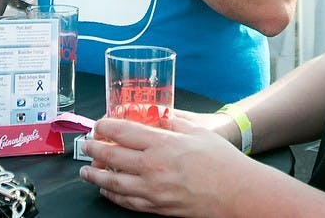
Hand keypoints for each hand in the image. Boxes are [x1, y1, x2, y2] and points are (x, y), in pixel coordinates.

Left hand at [79, 116, 248, 216]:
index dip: (106, 126)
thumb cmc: (222, 161)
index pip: (123, 132)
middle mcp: (153, 168)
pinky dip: (112, 196)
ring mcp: (153, 191)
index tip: (99, 124)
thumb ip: (174, 123)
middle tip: (86, 145)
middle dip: (94, 149)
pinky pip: (127, 202)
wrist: (238, 193)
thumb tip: (159, 116)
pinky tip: (106, 191)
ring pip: (113, 183)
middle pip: (112, 157)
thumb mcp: (198, 132)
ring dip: (95, 176)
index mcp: (162, 144)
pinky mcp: (158, 208)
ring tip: (86, 171)